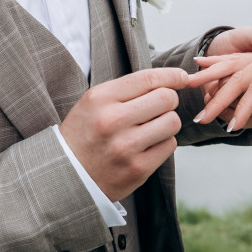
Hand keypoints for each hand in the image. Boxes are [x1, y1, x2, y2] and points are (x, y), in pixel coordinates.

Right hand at [60, 68, 186, 200]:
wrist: (69, 176)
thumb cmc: (85, 134)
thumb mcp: (94, 103)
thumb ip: (127, 90)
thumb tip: (171, 80)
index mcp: (100, 99)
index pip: (148, 79)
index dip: (172, 76)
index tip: (182, 78)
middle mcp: (112, 120)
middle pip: (166, 98)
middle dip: (169, 100)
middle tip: (158, 108)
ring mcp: (126, 146)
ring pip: (172, 122)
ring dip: (167, 123)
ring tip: (151, 128)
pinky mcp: (138, 168)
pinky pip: (169, 145)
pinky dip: (163, 143)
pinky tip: (147, 146)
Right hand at [187, 32, 251, 133]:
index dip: (244, 108)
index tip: (230, 127)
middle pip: (242, 76)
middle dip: (220, 98)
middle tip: (201, 118)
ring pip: (237, 63)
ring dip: (213, 75)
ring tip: (189, 84)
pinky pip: (243, 57)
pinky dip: (222, 61)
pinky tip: (203, 62)